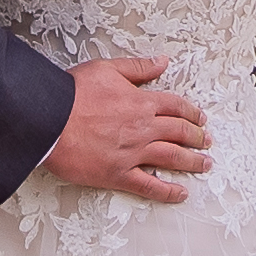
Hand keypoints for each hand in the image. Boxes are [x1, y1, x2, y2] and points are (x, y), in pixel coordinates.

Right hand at [43, 53, 209, 203]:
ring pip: (172, 158)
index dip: (192, 112)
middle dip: (198, 137)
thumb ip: (138, 67)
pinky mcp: (119, 174)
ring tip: (204, 165)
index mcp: (142, 102)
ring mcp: (133, 153)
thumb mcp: (107, 69)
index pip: (176, 106)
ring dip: (192, 162)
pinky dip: (168, 191)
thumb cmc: (72, 94)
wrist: (48, 120)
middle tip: (207, 141)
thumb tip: (161, 62)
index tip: (200, 118)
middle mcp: (143, 128)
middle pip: (180, 132)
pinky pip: (149, 186)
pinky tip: (180, 193)